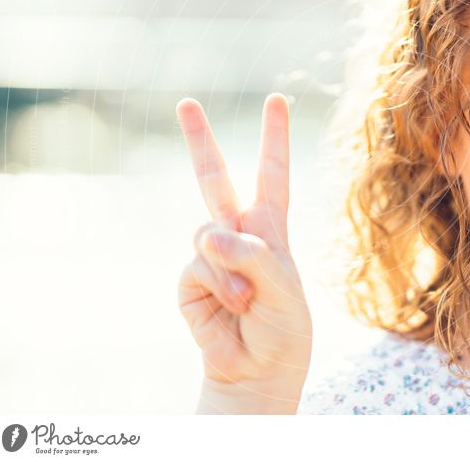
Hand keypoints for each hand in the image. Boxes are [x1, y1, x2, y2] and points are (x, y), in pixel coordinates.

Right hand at [176, 94, 311, 412]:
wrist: (259, 368)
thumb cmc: (282, 325)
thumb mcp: (283, 284)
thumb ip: (250, 253)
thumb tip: (205, 235)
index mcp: (269, 226)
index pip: (272, 173)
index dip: (274, 137)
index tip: (277, 101)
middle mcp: (237, 233)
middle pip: (214, 178)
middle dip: (200, 141)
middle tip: (186, 102)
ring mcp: (210, 254)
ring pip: (206, 231)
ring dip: (231, 266)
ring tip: (249, 299)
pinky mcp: (190, 278)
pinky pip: (199, 264)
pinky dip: (220, 285)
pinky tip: (233, 307)